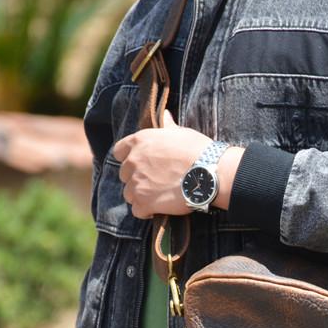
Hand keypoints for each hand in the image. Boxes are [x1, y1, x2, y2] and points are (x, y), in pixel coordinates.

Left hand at [112, 110, 243, 216]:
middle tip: (155, 182)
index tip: (141, 164)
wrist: (208, 174)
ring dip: (141, 196)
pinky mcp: (144, 202)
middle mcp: (133, 161)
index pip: (119, 151)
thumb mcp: (181, 133)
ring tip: (159, 196)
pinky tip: (159, 208)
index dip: (128, 159)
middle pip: (124, 175)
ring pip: (129, 194)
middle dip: (137, 179)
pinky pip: (138, 211)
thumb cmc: (197, 151)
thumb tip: (164, 116)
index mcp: (139, 141)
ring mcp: (136, 183)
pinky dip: (146, 211)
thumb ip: (167, 127)